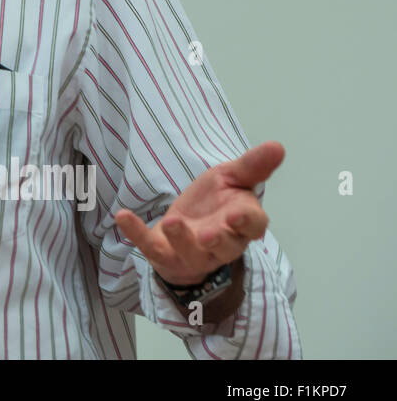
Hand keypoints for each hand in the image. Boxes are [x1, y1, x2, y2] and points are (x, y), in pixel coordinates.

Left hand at [114, 141, 284, 285]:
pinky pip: (150, 247)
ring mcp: (191, 253)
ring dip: (181, 238)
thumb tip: (278, 145)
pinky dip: (136, 233)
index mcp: (241, 223)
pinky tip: (123, 216)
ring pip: (190, 252)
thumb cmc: (214, 204)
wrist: (184, 228)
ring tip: (172, 221)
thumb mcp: (230, 178)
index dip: (246, 222)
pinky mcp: (163, 254)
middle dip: (217, 240)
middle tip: (208, 233)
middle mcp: (220, 244)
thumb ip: (251, 166)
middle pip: (225, 246)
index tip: (236, 215)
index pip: (252, 225)